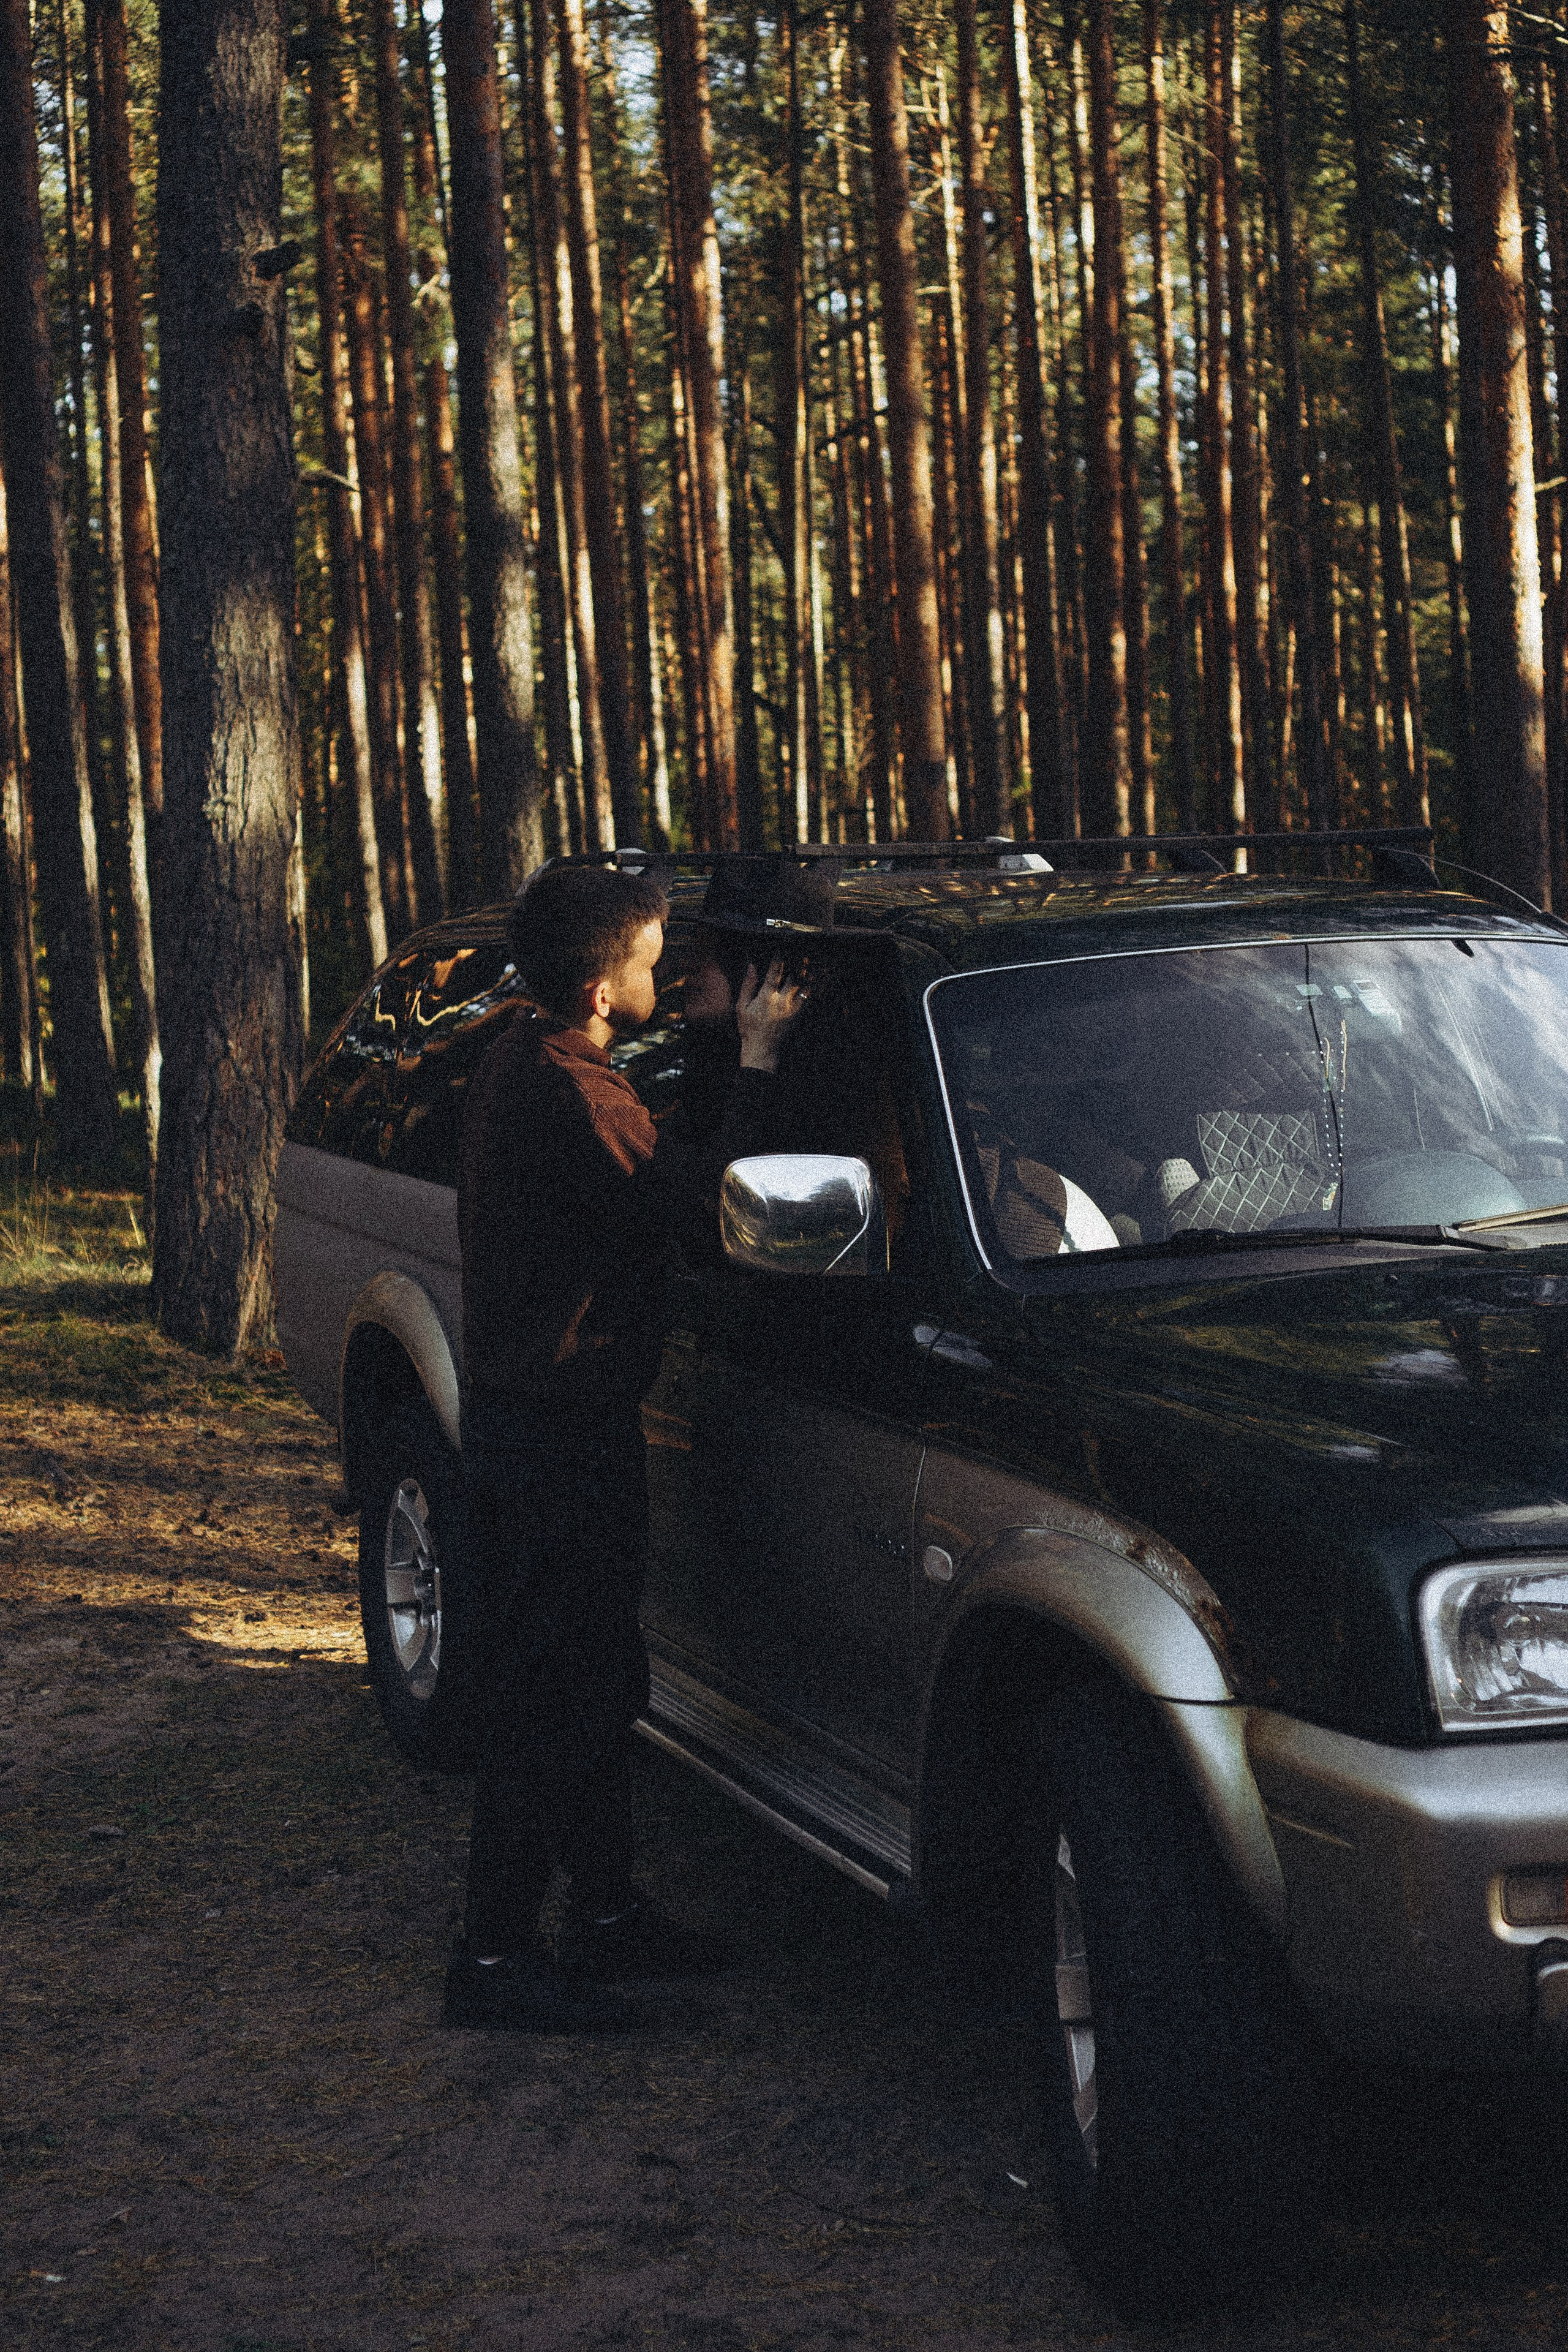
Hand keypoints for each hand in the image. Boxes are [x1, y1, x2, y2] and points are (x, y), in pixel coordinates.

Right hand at [736, 957, 808, 1073]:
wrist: (762, 1049)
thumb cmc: (749, 1027)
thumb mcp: (742, 1006)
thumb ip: (748, 985)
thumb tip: (751, 966)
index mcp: (767, 998)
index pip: (775, 973)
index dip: (779, 958)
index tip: (782, 946)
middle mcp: (782, 1002)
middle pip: (794, 977)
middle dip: (798, 963)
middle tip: (802, 950)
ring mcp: (793, 1009)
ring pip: (805, 986)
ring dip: (808, 973)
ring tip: (811, 961)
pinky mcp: (799, 1016)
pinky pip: (809, 999)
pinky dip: (812, 988)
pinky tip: (815, 980)